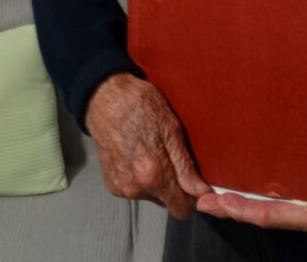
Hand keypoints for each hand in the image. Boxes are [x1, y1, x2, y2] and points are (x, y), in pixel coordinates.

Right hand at [85, 72, 210, 218]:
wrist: (105, 99)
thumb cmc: (141, 106)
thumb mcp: (171, 128)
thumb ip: (185, 165)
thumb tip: (201, 191)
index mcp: (153, 174)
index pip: (181, 208)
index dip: (192, 197)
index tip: (195, 182)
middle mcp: (135, 188)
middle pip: (167, 202)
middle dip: (174, 187)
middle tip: (173, 157)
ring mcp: (121, 188)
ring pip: (151, 196)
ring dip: (157, 182)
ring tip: (155, 153)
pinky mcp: (111, 185)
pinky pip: (136, 190)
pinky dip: (141, 179)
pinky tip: (140, 156)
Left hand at [195, 148, 306, 234]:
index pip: (280, 214)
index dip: (248, 210)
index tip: (219, 202)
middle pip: (268, 212)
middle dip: (235, 206)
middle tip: (201, 197)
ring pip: (274, 202)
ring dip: (244, 197)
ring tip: (214, 189)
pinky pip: (287, 189)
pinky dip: (264, 185)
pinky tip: (248, 174)